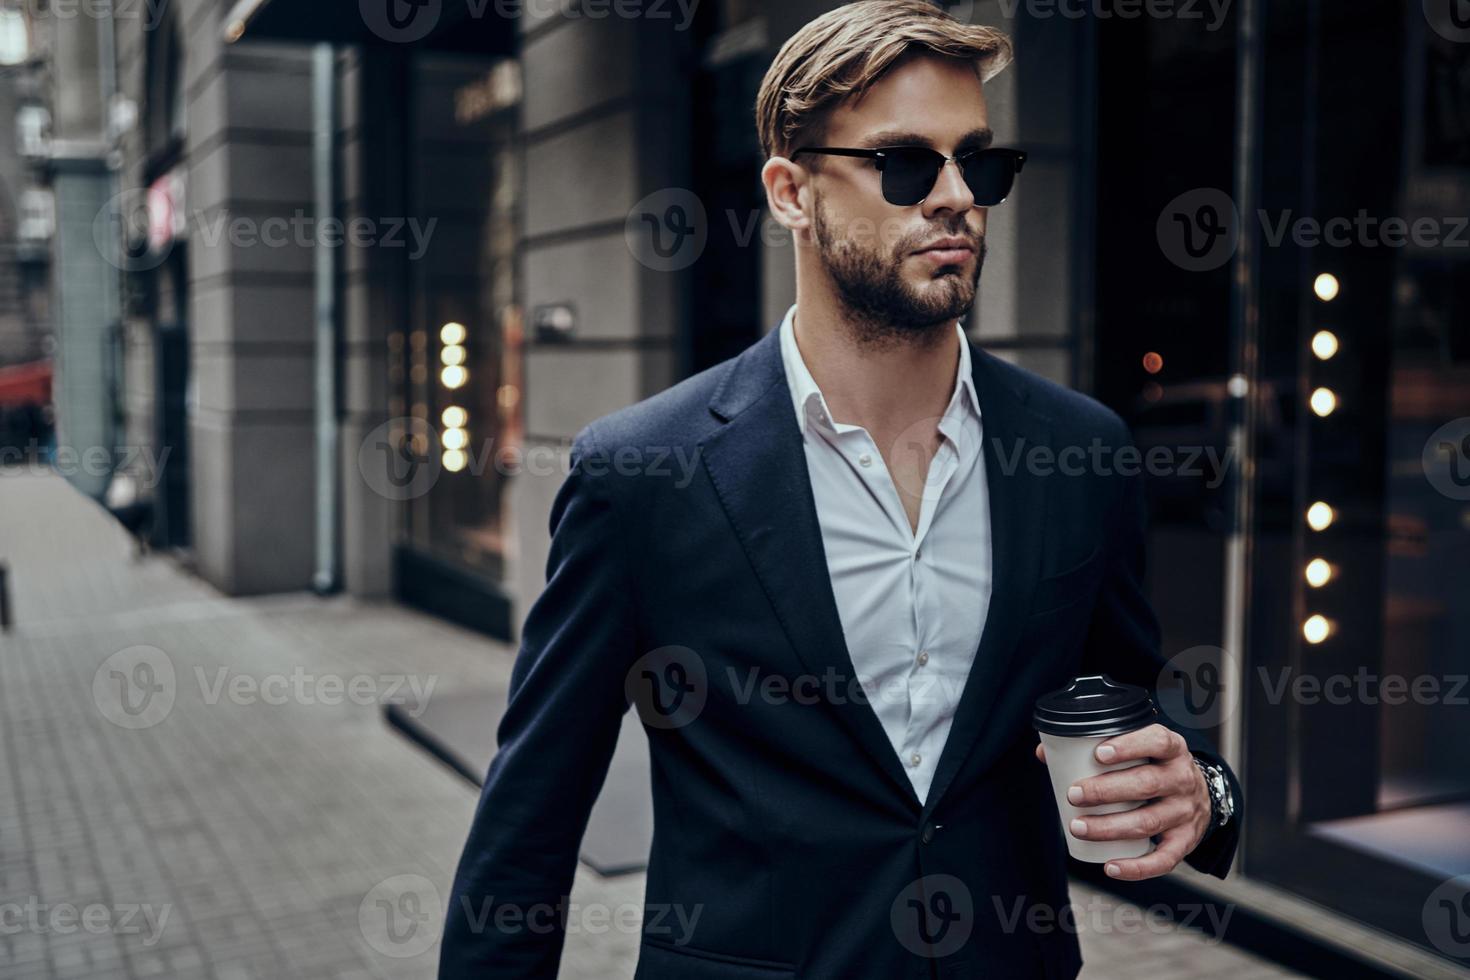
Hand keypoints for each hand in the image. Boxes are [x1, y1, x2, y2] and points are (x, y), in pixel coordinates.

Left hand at [1034, 723, 1211, 880]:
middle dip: (1106, 791)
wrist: (1201, 795)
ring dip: (1109, 827)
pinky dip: (1137, 867)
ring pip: (1148, 822)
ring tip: (1078, 827)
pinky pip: (1164, 860)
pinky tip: (1110, 866)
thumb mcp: (1140, 750)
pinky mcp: (1185, 841)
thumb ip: (1096, 747)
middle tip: (1074, 794)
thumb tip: (1045, 754)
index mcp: (1172, 750)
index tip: (1099, 754)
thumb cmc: (1156, 768)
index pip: (1157, 741)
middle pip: (1147, 784)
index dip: (1129, 746)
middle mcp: (1182, 780)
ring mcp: (1185, 812)